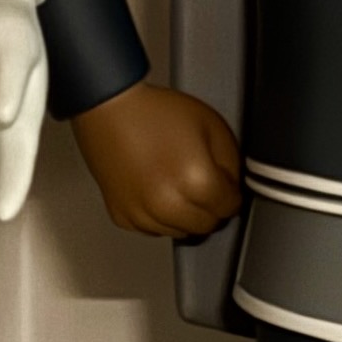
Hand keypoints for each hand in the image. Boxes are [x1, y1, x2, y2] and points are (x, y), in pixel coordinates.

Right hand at [72, 80, 241, 236]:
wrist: (110, 109)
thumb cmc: (156, 112)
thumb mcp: (212, 124)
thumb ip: (231, 162)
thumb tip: (231, 188)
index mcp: (196, 181)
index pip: (229, 208)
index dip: (230, 192)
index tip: (224, 183)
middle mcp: (168, 204)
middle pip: (206, 225)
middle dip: (210, 207)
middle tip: (201, 183)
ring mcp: (142, 214)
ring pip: (180, 231)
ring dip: (185, 215)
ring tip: (175, 183)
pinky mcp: (122, 216)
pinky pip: (152, 230)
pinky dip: (158, 217)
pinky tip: (155, 190)